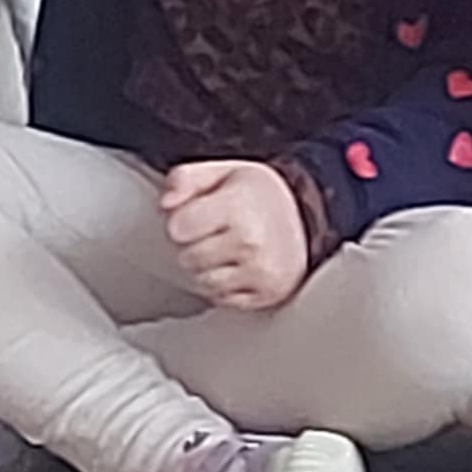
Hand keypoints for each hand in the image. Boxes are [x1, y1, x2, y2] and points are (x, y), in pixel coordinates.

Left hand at [160, 158, 308, 311]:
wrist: (306, 216)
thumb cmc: (259, 195)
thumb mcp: (223, 172)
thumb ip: (185, 179)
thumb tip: (164, 203)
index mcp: (237, 207)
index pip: (177, 228)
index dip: (180, 220)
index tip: (196, 214)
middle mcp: (251, 242)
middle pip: (187, 257)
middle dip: (192, 244)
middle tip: (212, 231)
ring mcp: (261, 273)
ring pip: (202, 281)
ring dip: (205, 267)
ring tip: (224, 248)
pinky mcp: (267, 295)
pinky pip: (222, 299)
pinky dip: (223, 285)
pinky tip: (236, 266)